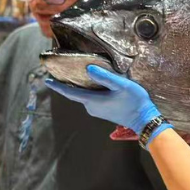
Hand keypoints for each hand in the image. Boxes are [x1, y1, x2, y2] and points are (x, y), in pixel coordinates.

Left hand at [44, 66, 169, 141]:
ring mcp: (96, 110)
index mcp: (92, 101)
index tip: (46, 80)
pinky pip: (90, 98)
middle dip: (67, 83)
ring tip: (74, 72)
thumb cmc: (134, 101)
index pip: (70, 93)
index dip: (57, 86)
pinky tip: (90, 82)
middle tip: (60, 71)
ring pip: (83, 96)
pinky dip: (87, 90)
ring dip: (78, 86)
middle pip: (75, 93)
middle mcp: (91, 107)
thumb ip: (105, 77)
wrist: (144, 119)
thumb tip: (87, 69)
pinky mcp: (103, 111)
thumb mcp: (121, 85)